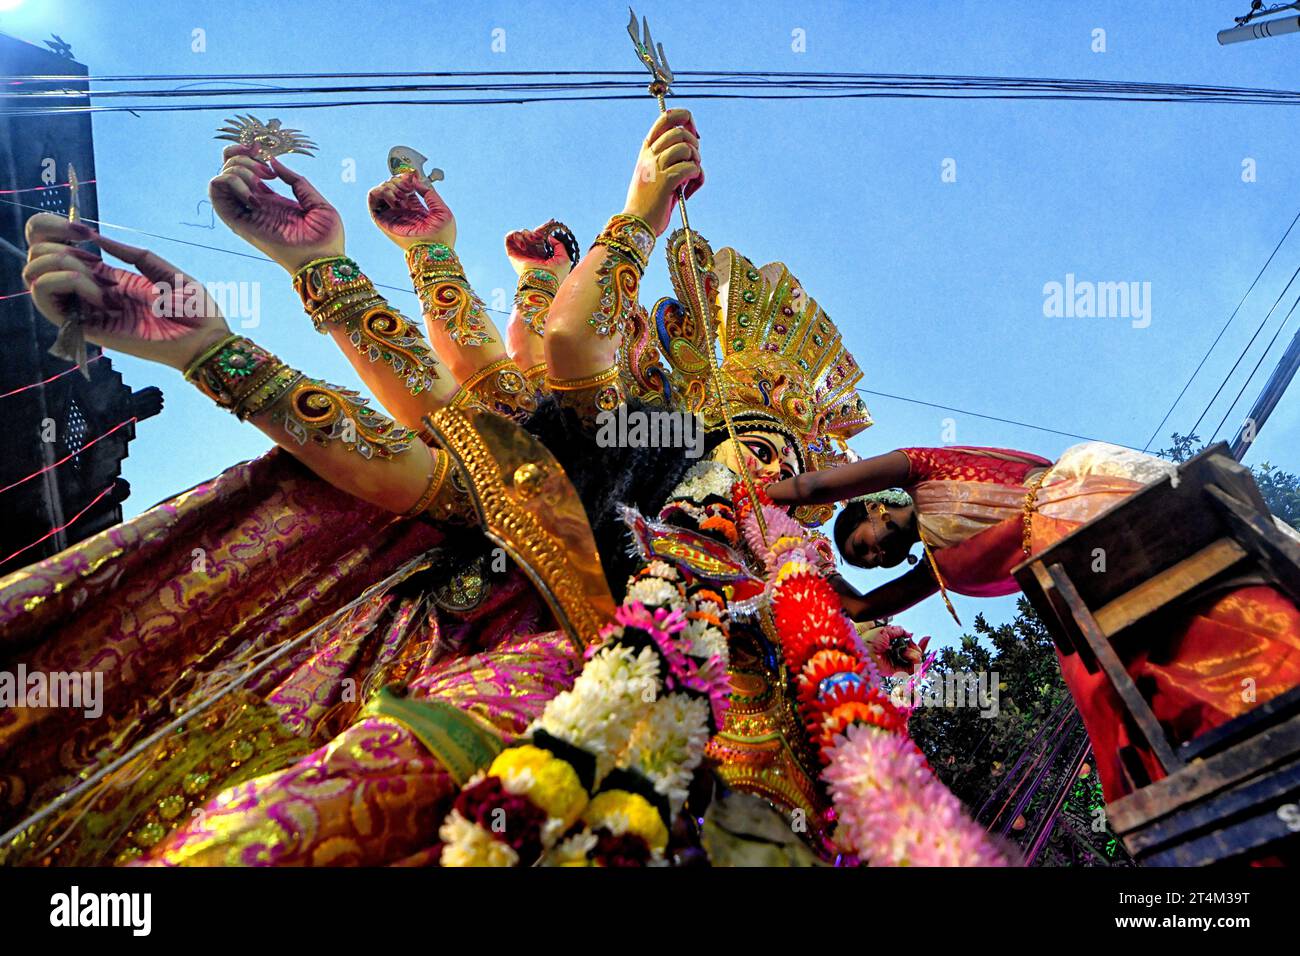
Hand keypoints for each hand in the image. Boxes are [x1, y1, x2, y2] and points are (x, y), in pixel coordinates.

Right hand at [23, 214, 230, 370]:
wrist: (206, 338)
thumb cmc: (193, 309)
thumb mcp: (163, 271)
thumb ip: (130, 254)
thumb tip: (95, 236)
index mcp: (108, 279)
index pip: (57, 251)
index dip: (54, 231)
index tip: (82, 230)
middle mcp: (91, 294)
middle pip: (37, 261)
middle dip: (51, 243)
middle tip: (85, 251)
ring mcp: (87, 311)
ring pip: (35, 279)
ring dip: (59, 265)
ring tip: (94, 276)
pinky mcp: (89, 329)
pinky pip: (49, 302)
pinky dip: (69, 284)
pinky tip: (101, 292)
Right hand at [209, 145, 343, 271]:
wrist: (325, 259)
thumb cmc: (325, 237)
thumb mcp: (315, 201)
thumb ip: (295, 180)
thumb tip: (273, 161)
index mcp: (271, 200)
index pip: (244, 170)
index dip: (247, 152)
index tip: (263, 149)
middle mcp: (254, 206)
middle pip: (228, 170)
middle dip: (242, 157)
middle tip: (266, 169)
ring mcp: (246, 214)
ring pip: (220, 179)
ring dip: (236, 169)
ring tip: (261, 179)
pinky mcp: (240, 223)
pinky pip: (216, 192)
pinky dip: (230, 181)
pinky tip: (254, 191)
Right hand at [367, 171, 455, 249]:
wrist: (434, 251)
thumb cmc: (441, 235)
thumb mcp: (441, 209)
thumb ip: (429, 193)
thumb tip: (414, 179)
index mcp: (416, 210)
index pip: (406, 188)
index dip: (407, 178)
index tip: (413, 175)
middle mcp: (402, 212)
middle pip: (392, 186)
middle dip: (399, 180)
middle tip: (408, 186)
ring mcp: (392, 215)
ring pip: (381, 190)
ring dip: (389, 185)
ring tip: (401, 193)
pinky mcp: (383, 219)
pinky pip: (372, 198)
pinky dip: (380, 191)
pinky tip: (394, 197)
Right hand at [505, 219, 575, 280]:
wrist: (543, 281)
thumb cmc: (555, 273)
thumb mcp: (564, 258)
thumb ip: (559, 245)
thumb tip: (549, 237)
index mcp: (542, 255)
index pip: (542, 238)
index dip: (545, 229)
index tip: (551, 222)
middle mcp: (531, 253)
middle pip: (531, 235)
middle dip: (537, 231)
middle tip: (540, 235)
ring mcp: (521, 253)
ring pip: (520, 235)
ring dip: (526, 233)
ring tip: (533, 240)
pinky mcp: (512, 254)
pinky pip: (508, 238)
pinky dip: (515, 235)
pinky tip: (524, 243)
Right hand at [623, 108, 702, 235]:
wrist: (637, 224)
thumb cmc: (648, 202)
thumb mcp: (653, 173)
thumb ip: (668, 158)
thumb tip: (692, 148)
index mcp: (646, 150)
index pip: (666, 117)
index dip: (684, 118)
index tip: (693, 133)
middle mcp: (650, 155)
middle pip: (680, 132)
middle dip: (694, 145)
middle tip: (693, 162)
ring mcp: (656, 167)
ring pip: (687, 149)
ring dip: (696, 162)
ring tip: (691, 177)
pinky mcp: (666, 182)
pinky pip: (691, 168)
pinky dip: (696, 177)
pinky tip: (689, 189)